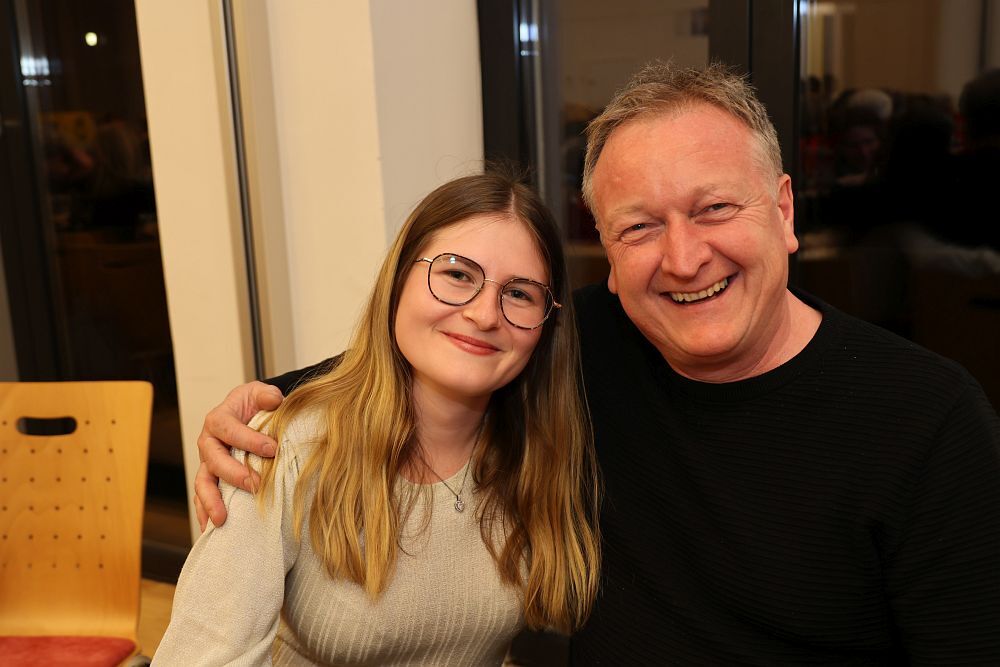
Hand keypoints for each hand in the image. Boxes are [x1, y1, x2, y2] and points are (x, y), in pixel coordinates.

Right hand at [194, 381, 284, 529]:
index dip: (249, 440)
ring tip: (222, 519)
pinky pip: (203, 497)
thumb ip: (266, 395)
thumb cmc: (252, 405)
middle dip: (233, 474)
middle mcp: (209, 443)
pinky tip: (210, 529)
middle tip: (255, 486)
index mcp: (218, 420)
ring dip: (211, 502)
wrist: (247, 414)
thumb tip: (274, 399)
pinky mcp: (211, 479)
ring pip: (203, 483)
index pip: (229, 430)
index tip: (272, 449)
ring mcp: (208, 463)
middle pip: (213, 460)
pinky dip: (205, 513)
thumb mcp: (259, 393)